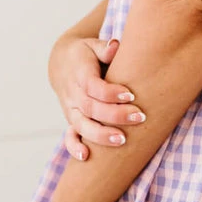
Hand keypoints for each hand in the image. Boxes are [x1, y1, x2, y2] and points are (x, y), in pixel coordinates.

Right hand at [48, 36, 145, 160]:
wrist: (62, 63)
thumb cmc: (86, 54)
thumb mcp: (92, 45)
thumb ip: (105, 48)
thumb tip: (115, 46)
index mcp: (79, 73)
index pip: (93, 86)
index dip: (110, 92)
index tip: (130, 94)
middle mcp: (73, 93)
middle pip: (91, 108)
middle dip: (115, 115)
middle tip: (139, 117)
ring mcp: (71, 109)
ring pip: (82, 125)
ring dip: (100, 135)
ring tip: (121, 140)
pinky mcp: (72, 119)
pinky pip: (70, 136)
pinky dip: (75, 147)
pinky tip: (87, 156)